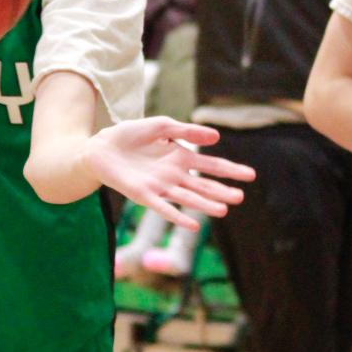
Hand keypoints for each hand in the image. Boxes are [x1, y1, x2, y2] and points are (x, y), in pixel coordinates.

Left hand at [83, 119, 254, 229]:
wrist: (101, 147)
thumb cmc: (131, 135)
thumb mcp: (161, 126)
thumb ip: (186, 131)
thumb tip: (216, 138)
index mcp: (181, 158)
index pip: (211, 165)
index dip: (230, 170)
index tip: (251, 175)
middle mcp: (174, 175)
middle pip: (203, 185)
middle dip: (222, 190)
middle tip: (241, 197)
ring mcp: (160, 187)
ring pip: (188, 197)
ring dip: (205, 204)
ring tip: (224, 209)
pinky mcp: (144, 195)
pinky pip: (164, 208)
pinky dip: (178, 217)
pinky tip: (193, 225)